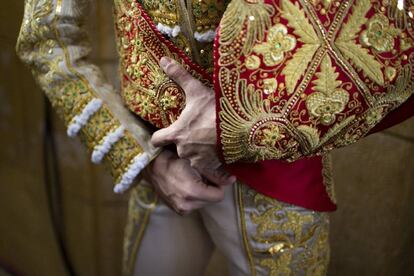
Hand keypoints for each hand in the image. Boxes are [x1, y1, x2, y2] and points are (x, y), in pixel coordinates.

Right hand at [144, 150, 226, 214]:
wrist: (152, 166)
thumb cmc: (174, 160)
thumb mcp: (196, 163)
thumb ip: (216, 174)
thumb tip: (232, 180)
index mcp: (193, 193)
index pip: (219, 196)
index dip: (217, 184)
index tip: (209, 175)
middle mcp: (187, 205)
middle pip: (212, 200)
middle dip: (209, 188)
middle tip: (198, 176)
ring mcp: (181, 210)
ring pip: (204, 203)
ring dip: (202, 193)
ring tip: (190, 180)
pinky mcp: (177, 210)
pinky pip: (194, 205)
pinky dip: (193, 196)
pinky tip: (185, 185)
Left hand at [151, 57, 235, 185]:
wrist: (239, 127)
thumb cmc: (214, 110)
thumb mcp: (196, 90)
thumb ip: (179, 76)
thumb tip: (162, 60)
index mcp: (176, 134)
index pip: (157, 140)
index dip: (159, 138)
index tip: (162, 135)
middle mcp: (183, 150)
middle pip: (178, 149)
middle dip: (186, 143)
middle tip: (198, 134)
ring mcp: (198, 160)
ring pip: (194, 159)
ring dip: (201, 154)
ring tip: (212, 145)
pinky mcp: (213, 167)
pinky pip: (211, 170)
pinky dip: (216, 168)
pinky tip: (224, 162)